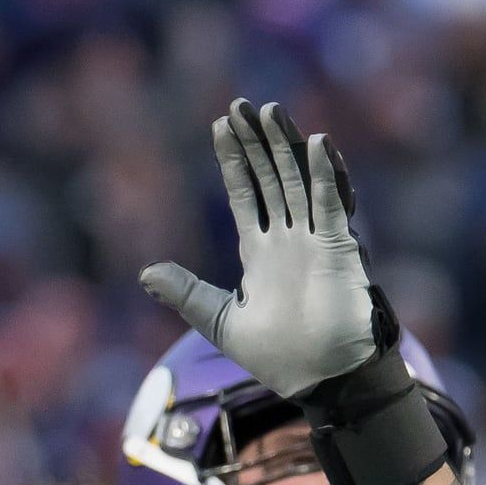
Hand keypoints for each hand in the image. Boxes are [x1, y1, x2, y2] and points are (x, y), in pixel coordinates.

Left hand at [141, 99, 373, 398]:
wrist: (321, 379)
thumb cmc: (278, 356)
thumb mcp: (220, 322)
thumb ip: (186, 293)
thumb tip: (144, 273)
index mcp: (261, 252)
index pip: (245, 193)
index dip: (233, 160)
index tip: (221, 124)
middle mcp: (288, 238)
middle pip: (270, 176)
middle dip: (255, 141)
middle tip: (241, 104)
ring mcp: (316, 239)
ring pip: (299, 180)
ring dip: (286, 146)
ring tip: (270, 110)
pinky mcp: (340, 249)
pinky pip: (333, 204)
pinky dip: (326, 175)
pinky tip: (316, 144)